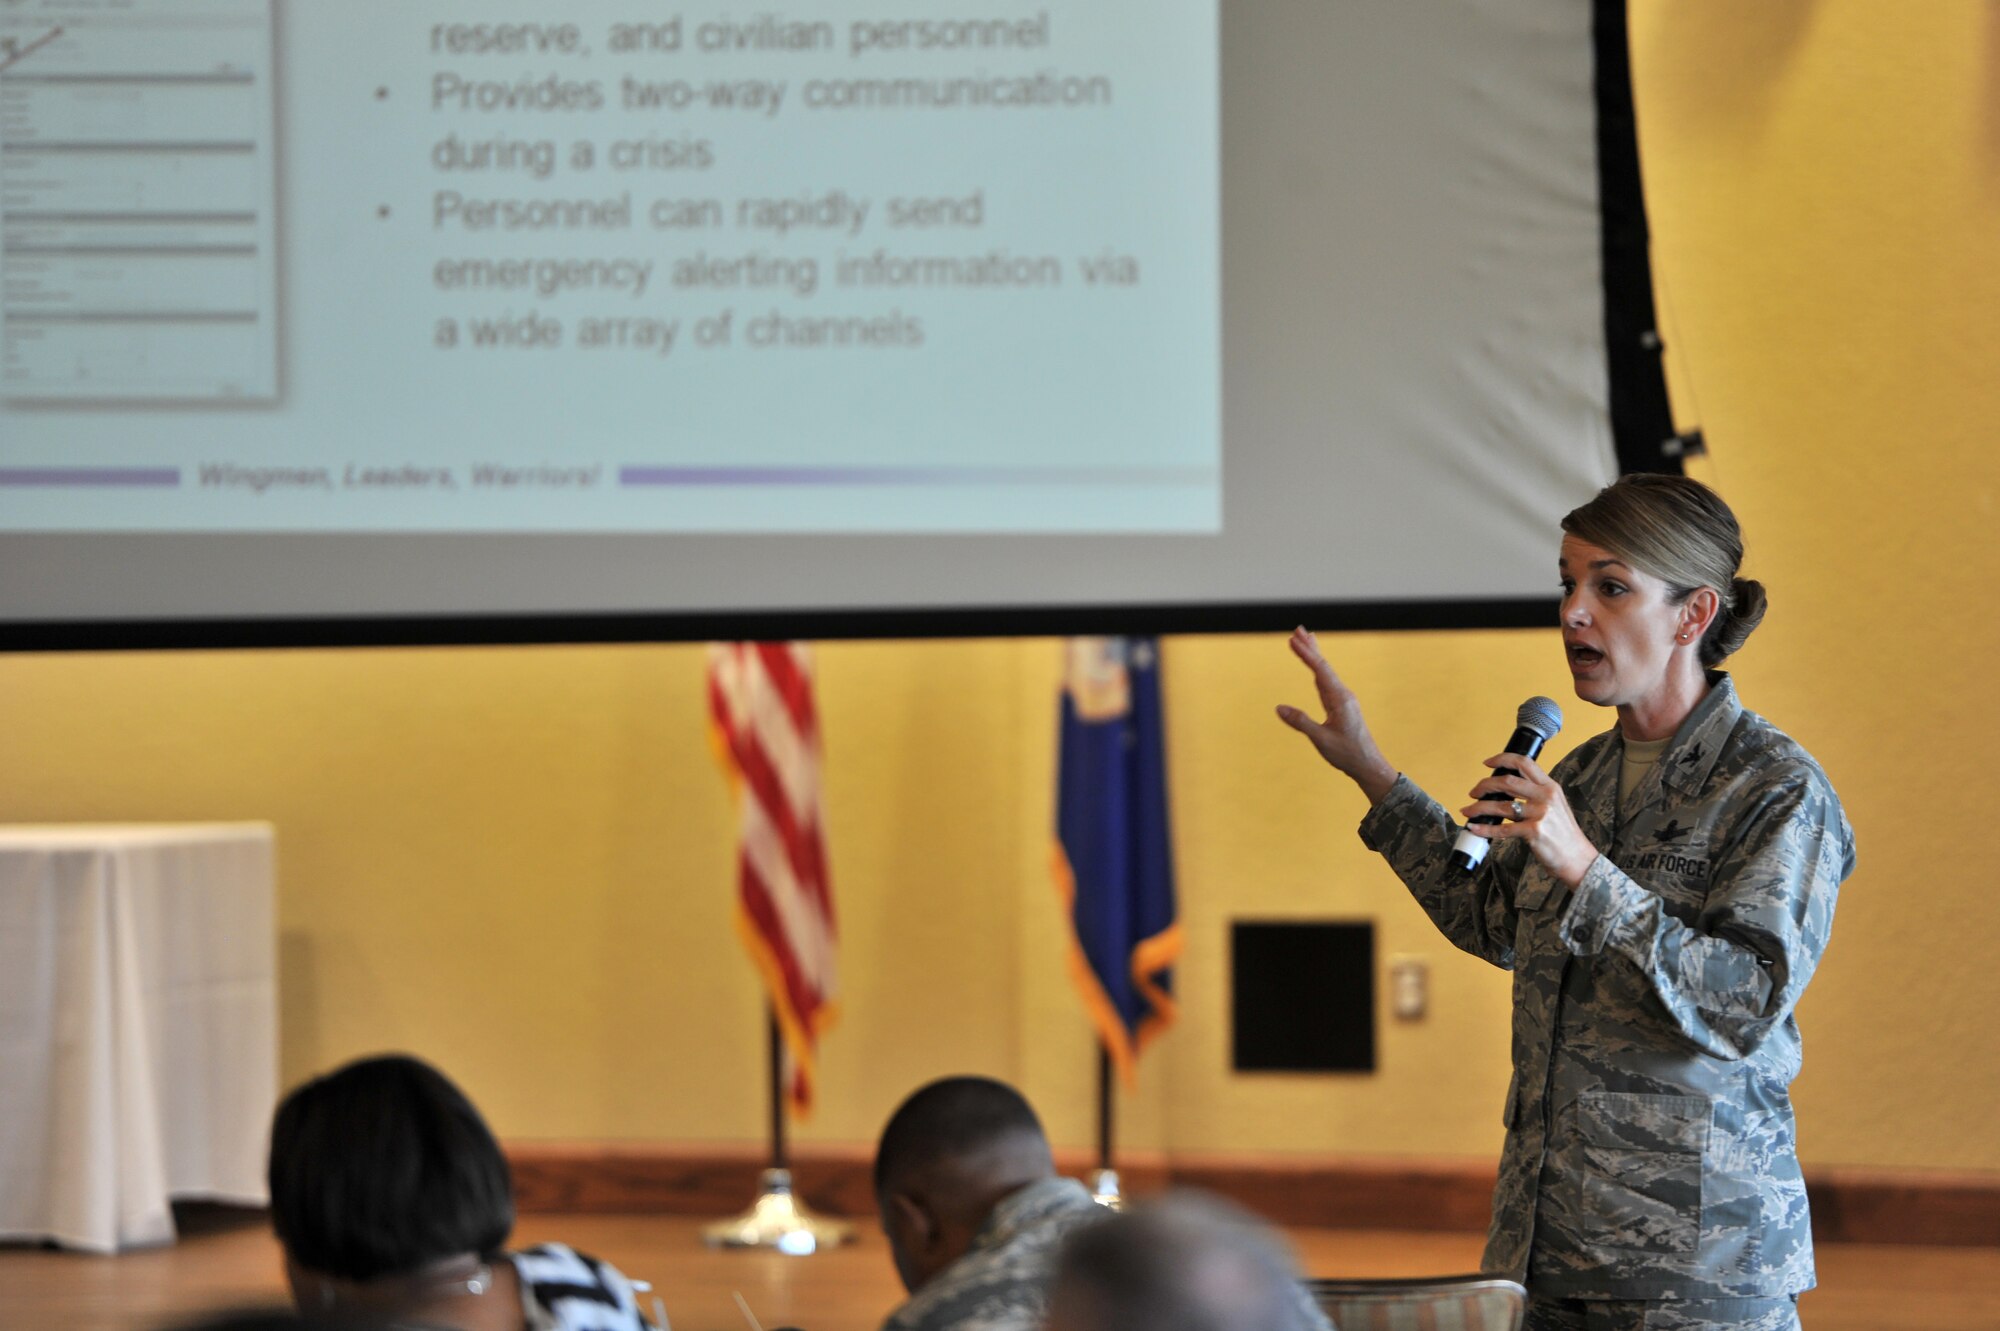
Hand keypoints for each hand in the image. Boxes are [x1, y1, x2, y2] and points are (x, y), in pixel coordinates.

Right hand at [1275, 626, 1397, 805]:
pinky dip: (1318, 670)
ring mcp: (1343, 699)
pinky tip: (1316, 668)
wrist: (1368, 765)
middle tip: (1298, 629)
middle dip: (1310, 647)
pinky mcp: (1341, 706)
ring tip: (1306, 641)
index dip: (1306, 654)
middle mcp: (1343, 695)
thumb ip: (1300, 722)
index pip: (1320, 670)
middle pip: (1324, 665)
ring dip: (1314, 656)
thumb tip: (1279, 708)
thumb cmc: (1347, 754)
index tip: (1292, 640)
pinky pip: (1327, 682)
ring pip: (1325, 672)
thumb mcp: (1320, 739)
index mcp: (1339, 699)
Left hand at [1459, 753, 1598, 887]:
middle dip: (1484, 785)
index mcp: (1550, 787)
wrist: (1578, 858)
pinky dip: (1484, 829)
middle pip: (1507, 782)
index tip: (1487, 763)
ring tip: (1468, 811)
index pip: (1524, 763)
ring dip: (1479, 807)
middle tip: (1474, 792)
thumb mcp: (1555, 806)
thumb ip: (1536, 794)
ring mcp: (1540, 814)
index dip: (1502, 759)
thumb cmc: (1564, 834)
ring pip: (1500, 805)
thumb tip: (1506, 787)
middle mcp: (1546, 796)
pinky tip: (1474, 828)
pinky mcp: (1534, 832)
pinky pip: (1502, 829)